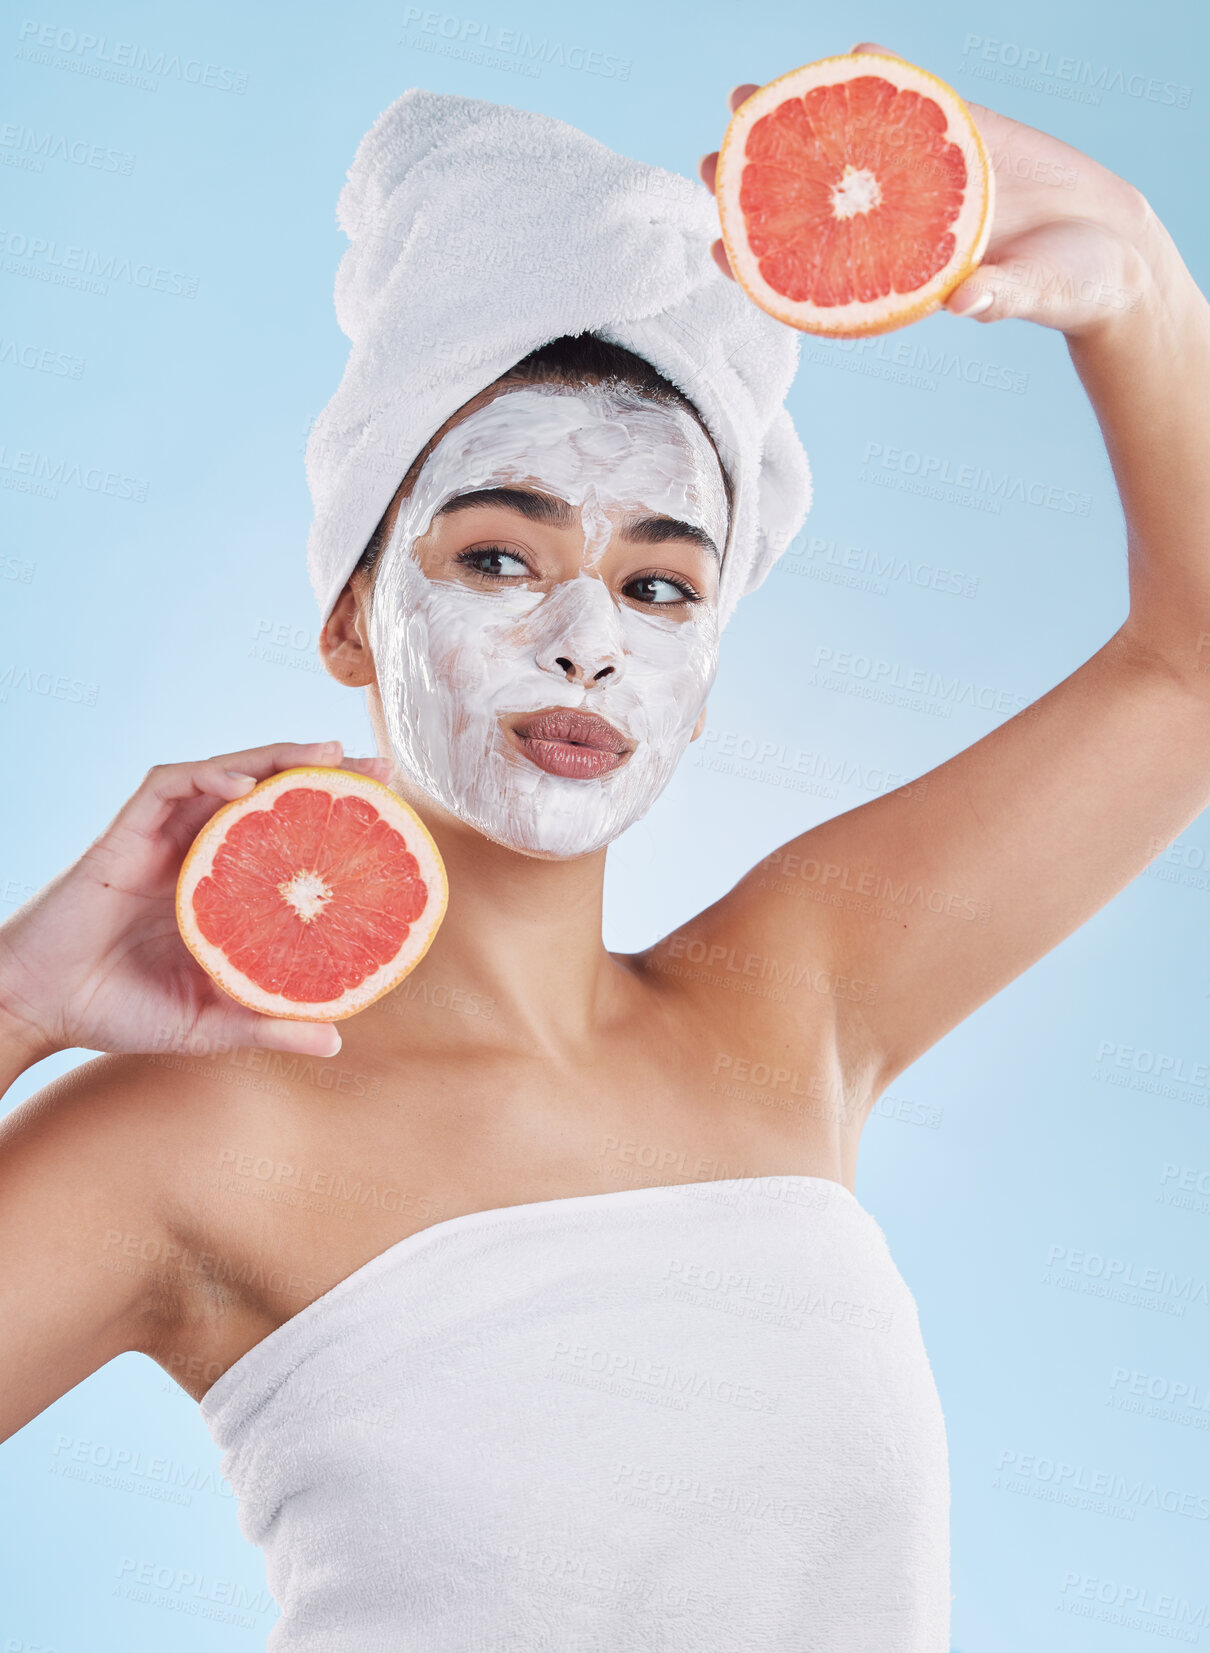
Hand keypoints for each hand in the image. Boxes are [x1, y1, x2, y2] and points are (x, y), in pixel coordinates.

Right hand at [0, 741, 393, 1066]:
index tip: (390, 808)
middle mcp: (199, 851)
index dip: (335, 815)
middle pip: (268, 791)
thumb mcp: (208, 1023)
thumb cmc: (121, 1012)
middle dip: (322, 770)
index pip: (288, 833)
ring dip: (276, 756)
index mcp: (224, 886)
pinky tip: (244, 785)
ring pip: (225, 774)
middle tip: (380, 765)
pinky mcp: (125, 833)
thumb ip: (266, 1023)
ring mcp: (163, 838)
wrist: (41, 1008)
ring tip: (328, 753)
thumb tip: (337, 1039)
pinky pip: (168, 786)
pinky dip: (208, 777)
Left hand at [698, 42, 1166, 338]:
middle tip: (711, 159)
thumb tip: (966, 302)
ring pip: (849, 143)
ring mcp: (923, 175)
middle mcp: (898, 225)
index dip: (763, 264)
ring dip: (801, 118)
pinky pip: (912, 101)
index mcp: (898, 276)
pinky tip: (853, 55)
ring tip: (748, 95)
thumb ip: (1000, 299)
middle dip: (758, 180)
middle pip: (814, 202)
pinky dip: (885, 75)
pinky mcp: (961, 135)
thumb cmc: (1067, 288)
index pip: (815, 273)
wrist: (1111, 248)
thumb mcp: (1034, 295)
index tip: (716, 249)